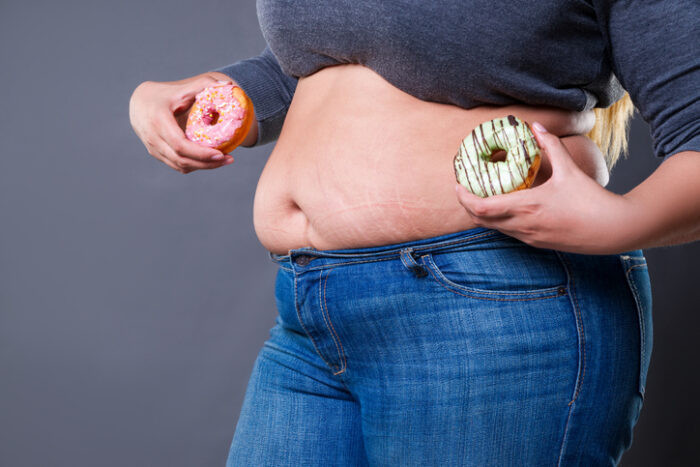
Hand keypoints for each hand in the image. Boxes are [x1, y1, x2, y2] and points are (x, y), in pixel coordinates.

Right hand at [129, 73, 234, 173]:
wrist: (140, 101)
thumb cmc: (163, 94)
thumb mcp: (182, 89)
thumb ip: (204, 85)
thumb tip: (228, 85)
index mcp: (158, 121)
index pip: (180, 145)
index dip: (201, 153)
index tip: (221, 154)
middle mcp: (153, 138)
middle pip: (182, 159)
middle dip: (207, 163)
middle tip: (229, 159)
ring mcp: (153, 148)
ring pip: (180, 165)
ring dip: (203, 166)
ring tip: (224, 160)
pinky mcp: (156, 154)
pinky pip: (177, 165)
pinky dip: (194, 165)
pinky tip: (210, 160)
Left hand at [454, 122, 637, 254]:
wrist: (613, 230)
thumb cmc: (592, 201)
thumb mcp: (569, 170)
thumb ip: (551, 146)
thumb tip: (536, 126)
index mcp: (526, 207)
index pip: (481, 208)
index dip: (464, 197)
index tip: (458, 184)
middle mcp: (522, 226)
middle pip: (480, 220)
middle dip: (467, 205)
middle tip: (464, 189)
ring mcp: (529, 238)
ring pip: (493, 228)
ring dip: (482, 214)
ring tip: (481, 195)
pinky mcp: (537, 243)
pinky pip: (508, 232)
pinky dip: (498, 221)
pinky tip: (504, 207)